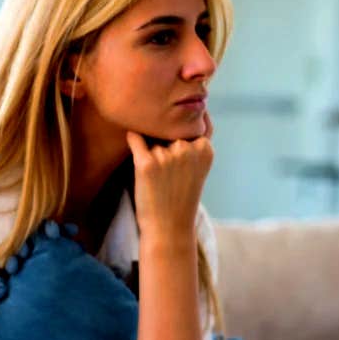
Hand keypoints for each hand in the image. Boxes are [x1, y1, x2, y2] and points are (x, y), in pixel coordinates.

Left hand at [126, 123, 213, 241]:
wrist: (168, 227)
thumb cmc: (180, 194)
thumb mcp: (197, 164)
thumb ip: (194, 139)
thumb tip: (179, 112)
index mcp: (205, 149)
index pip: (189, 124)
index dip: (179, 133)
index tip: (178, 148)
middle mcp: (188, 149)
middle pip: (168, 129)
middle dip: (163, 139)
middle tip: (165, 166)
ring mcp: (167, 156)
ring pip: (152, 133)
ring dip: (149, 144)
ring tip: (156, 171)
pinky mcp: (146, 164)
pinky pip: (134, 137)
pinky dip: (133, 139)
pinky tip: (135, 147)